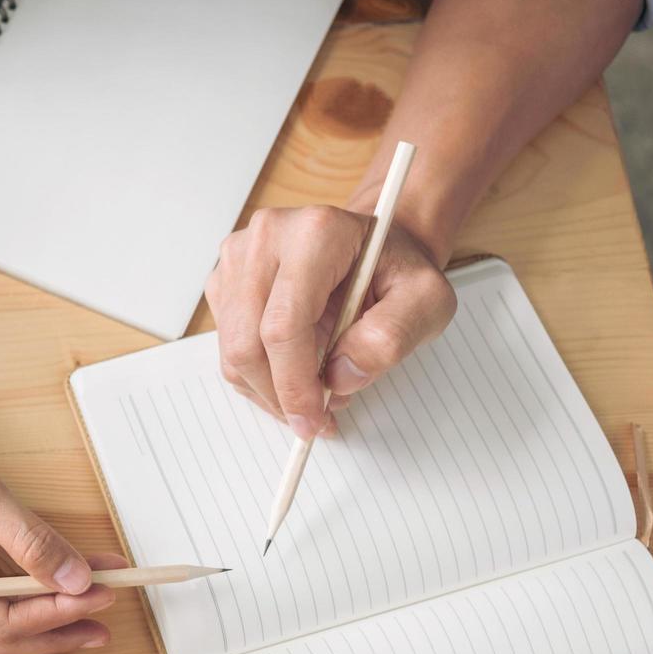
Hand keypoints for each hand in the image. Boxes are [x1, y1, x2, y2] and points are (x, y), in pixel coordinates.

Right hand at [0, 394, 124, 653]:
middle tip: (104, 625)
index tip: (100, 595)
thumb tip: (74, 578)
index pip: (3, 620)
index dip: (57, 613)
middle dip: (55, 631)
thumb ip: (29, 540)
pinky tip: (48, 612)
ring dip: (41, 621)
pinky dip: (19, 603)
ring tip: (88, 620)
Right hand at [205, 205, 455, 439]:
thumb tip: (342, 376)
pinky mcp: (225, 280)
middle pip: (247, 343)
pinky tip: (293, 375)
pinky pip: (228, 347)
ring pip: (232, 351)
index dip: (294, 384)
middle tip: (314, 419)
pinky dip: (258, 377)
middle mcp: (267, 238)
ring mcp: (239, 259)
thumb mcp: (427, 301)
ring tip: (312, 394)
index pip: (283, 325)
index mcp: (315, 234)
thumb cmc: (396, 271)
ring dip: (268, 389)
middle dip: (278, 395)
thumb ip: (392, 337)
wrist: (376, 249)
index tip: (314, 418)